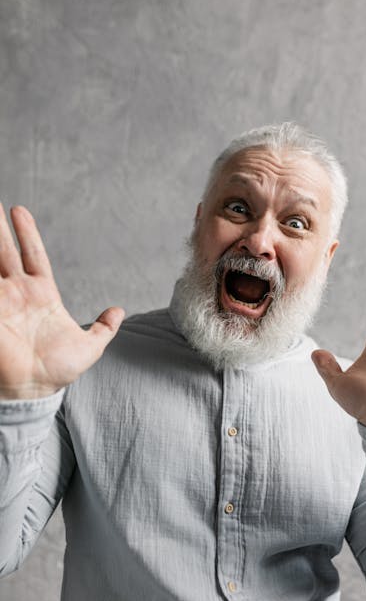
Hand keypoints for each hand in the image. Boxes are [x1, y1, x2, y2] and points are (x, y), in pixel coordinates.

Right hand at [0, 203, 123, 399]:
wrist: (33, 391)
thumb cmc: (57, 371)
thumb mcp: (90, 348)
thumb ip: (104, 328)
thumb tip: (119, 311)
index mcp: (41, 295)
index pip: (33, 255)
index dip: (27, 233)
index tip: (19, 210)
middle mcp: (17, 293)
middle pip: (5, 252)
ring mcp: (0, 301)